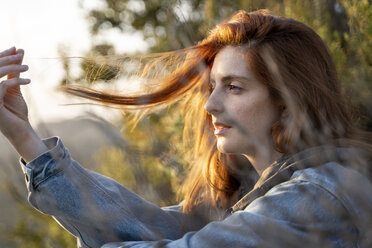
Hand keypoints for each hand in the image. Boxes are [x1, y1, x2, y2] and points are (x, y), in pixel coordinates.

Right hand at [0, 47, 47, 161]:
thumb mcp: (15, 89)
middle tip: (20, 52)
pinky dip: (16, 81)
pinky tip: (28, 81)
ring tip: (27, 68)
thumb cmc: (16, 112)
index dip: (2, 56)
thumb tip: (18, 52)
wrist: (20, 131)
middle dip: (7, 58)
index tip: (15, 48)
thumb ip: (13, 73)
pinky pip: (3, 86)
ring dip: (12, 68)